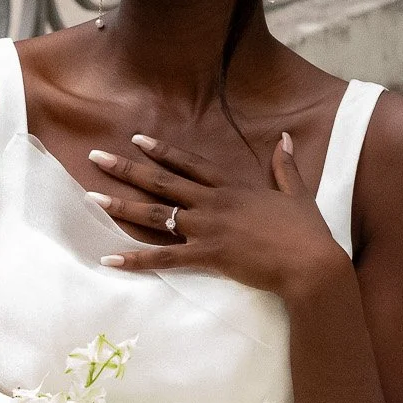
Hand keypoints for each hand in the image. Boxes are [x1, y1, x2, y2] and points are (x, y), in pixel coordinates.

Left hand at [86, 129, 350, 300]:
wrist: (311, 263)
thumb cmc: (307, 232)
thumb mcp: (297, 193)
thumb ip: (285, 166)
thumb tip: (285, 139)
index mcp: (233, 187)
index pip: (189, 163)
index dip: (161, 151)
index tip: (136, 139)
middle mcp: (214, 202)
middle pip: (161, 182)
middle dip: (126, 169)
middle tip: (95, 157)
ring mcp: (208, 228)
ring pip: (156, 215)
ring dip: (121, 206)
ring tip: (91, 198)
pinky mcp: (207, 255)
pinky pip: (164, 257)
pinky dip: (135, 259)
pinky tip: (110, 259)